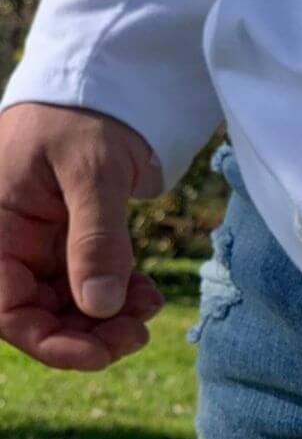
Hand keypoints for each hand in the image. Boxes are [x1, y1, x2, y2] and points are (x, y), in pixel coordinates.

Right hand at [0, 102, 164, 369]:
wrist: (103, 85)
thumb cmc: (85, 115)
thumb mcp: (93, 171)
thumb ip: (96, 238)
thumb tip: (100, 307)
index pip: (4, 307)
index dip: (47, 341)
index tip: (100, 353)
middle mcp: (8, 242)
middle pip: (35, 314)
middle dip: (86, 334)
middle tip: (137, 334)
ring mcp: (37, 244)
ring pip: (64, 305)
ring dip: (107, 319)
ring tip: (149, 309)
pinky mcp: (66, 241)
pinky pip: (86, 284)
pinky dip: (117, 296)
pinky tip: (147, 294)